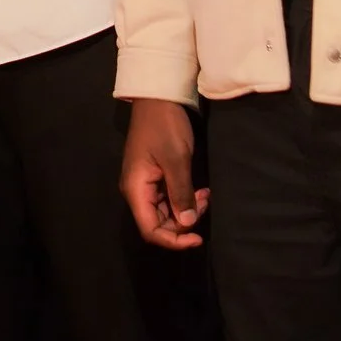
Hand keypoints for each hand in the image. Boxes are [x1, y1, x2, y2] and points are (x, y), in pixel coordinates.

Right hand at [121, 99, 209, 249]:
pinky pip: (168, 200)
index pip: (150, 230)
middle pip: (158, 224)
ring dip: (187, 210)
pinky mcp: (153, 178)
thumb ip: (181, 194)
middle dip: (184, 223)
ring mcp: (144, 185)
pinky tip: (199, 190)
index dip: (173, 241)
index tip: (198, 238)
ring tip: (204, 195)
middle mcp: (136, 192)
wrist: (157, 100)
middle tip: (204, 204)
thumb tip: (188, 224)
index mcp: (136, 190)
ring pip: (165, 213)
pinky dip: (184, 200)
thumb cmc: (165, 127)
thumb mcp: (176, 160)